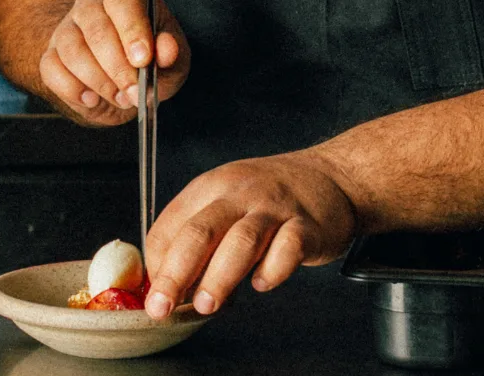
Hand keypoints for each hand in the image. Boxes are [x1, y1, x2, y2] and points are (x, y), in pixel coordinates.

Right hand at [38, 0, 189, 125]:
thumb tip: (167, 49)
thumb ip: (172, 55)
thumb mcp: (172, 60)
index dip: (131, 29)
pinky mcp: (51, 53)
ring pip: (72, 50)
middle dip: (117, 67)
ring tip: (120, 97)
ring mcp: (67, 27)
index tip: (143, 60)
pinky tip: (92, 99)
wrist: (122, 78)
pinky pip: (51, 69)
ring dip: (98, 81)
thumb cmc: (150, 61)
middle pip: (96, 28)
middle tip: (134, 92)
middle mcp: (91, 3)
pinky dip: (72, 89)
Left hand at [144, 151, 357, 318]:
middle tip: (162, 306)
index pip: (170, 225)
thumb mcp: (225, 202)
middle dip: (175, 274)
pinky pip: (287, 250)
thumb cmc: (270, 198)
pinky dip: (272, 270)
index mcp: (210, 188)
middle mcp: (239, 193)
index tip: (153, 294)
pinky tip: (262, 283)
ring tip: (207, 305)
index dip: (157, 264)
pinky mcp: (307, 226)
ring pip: (240, 241)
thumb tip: (168, 282)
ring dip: (219, 277)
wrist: (331, 176)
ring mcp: (274, 208)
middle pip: (199, 232)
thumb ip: (198, 237)